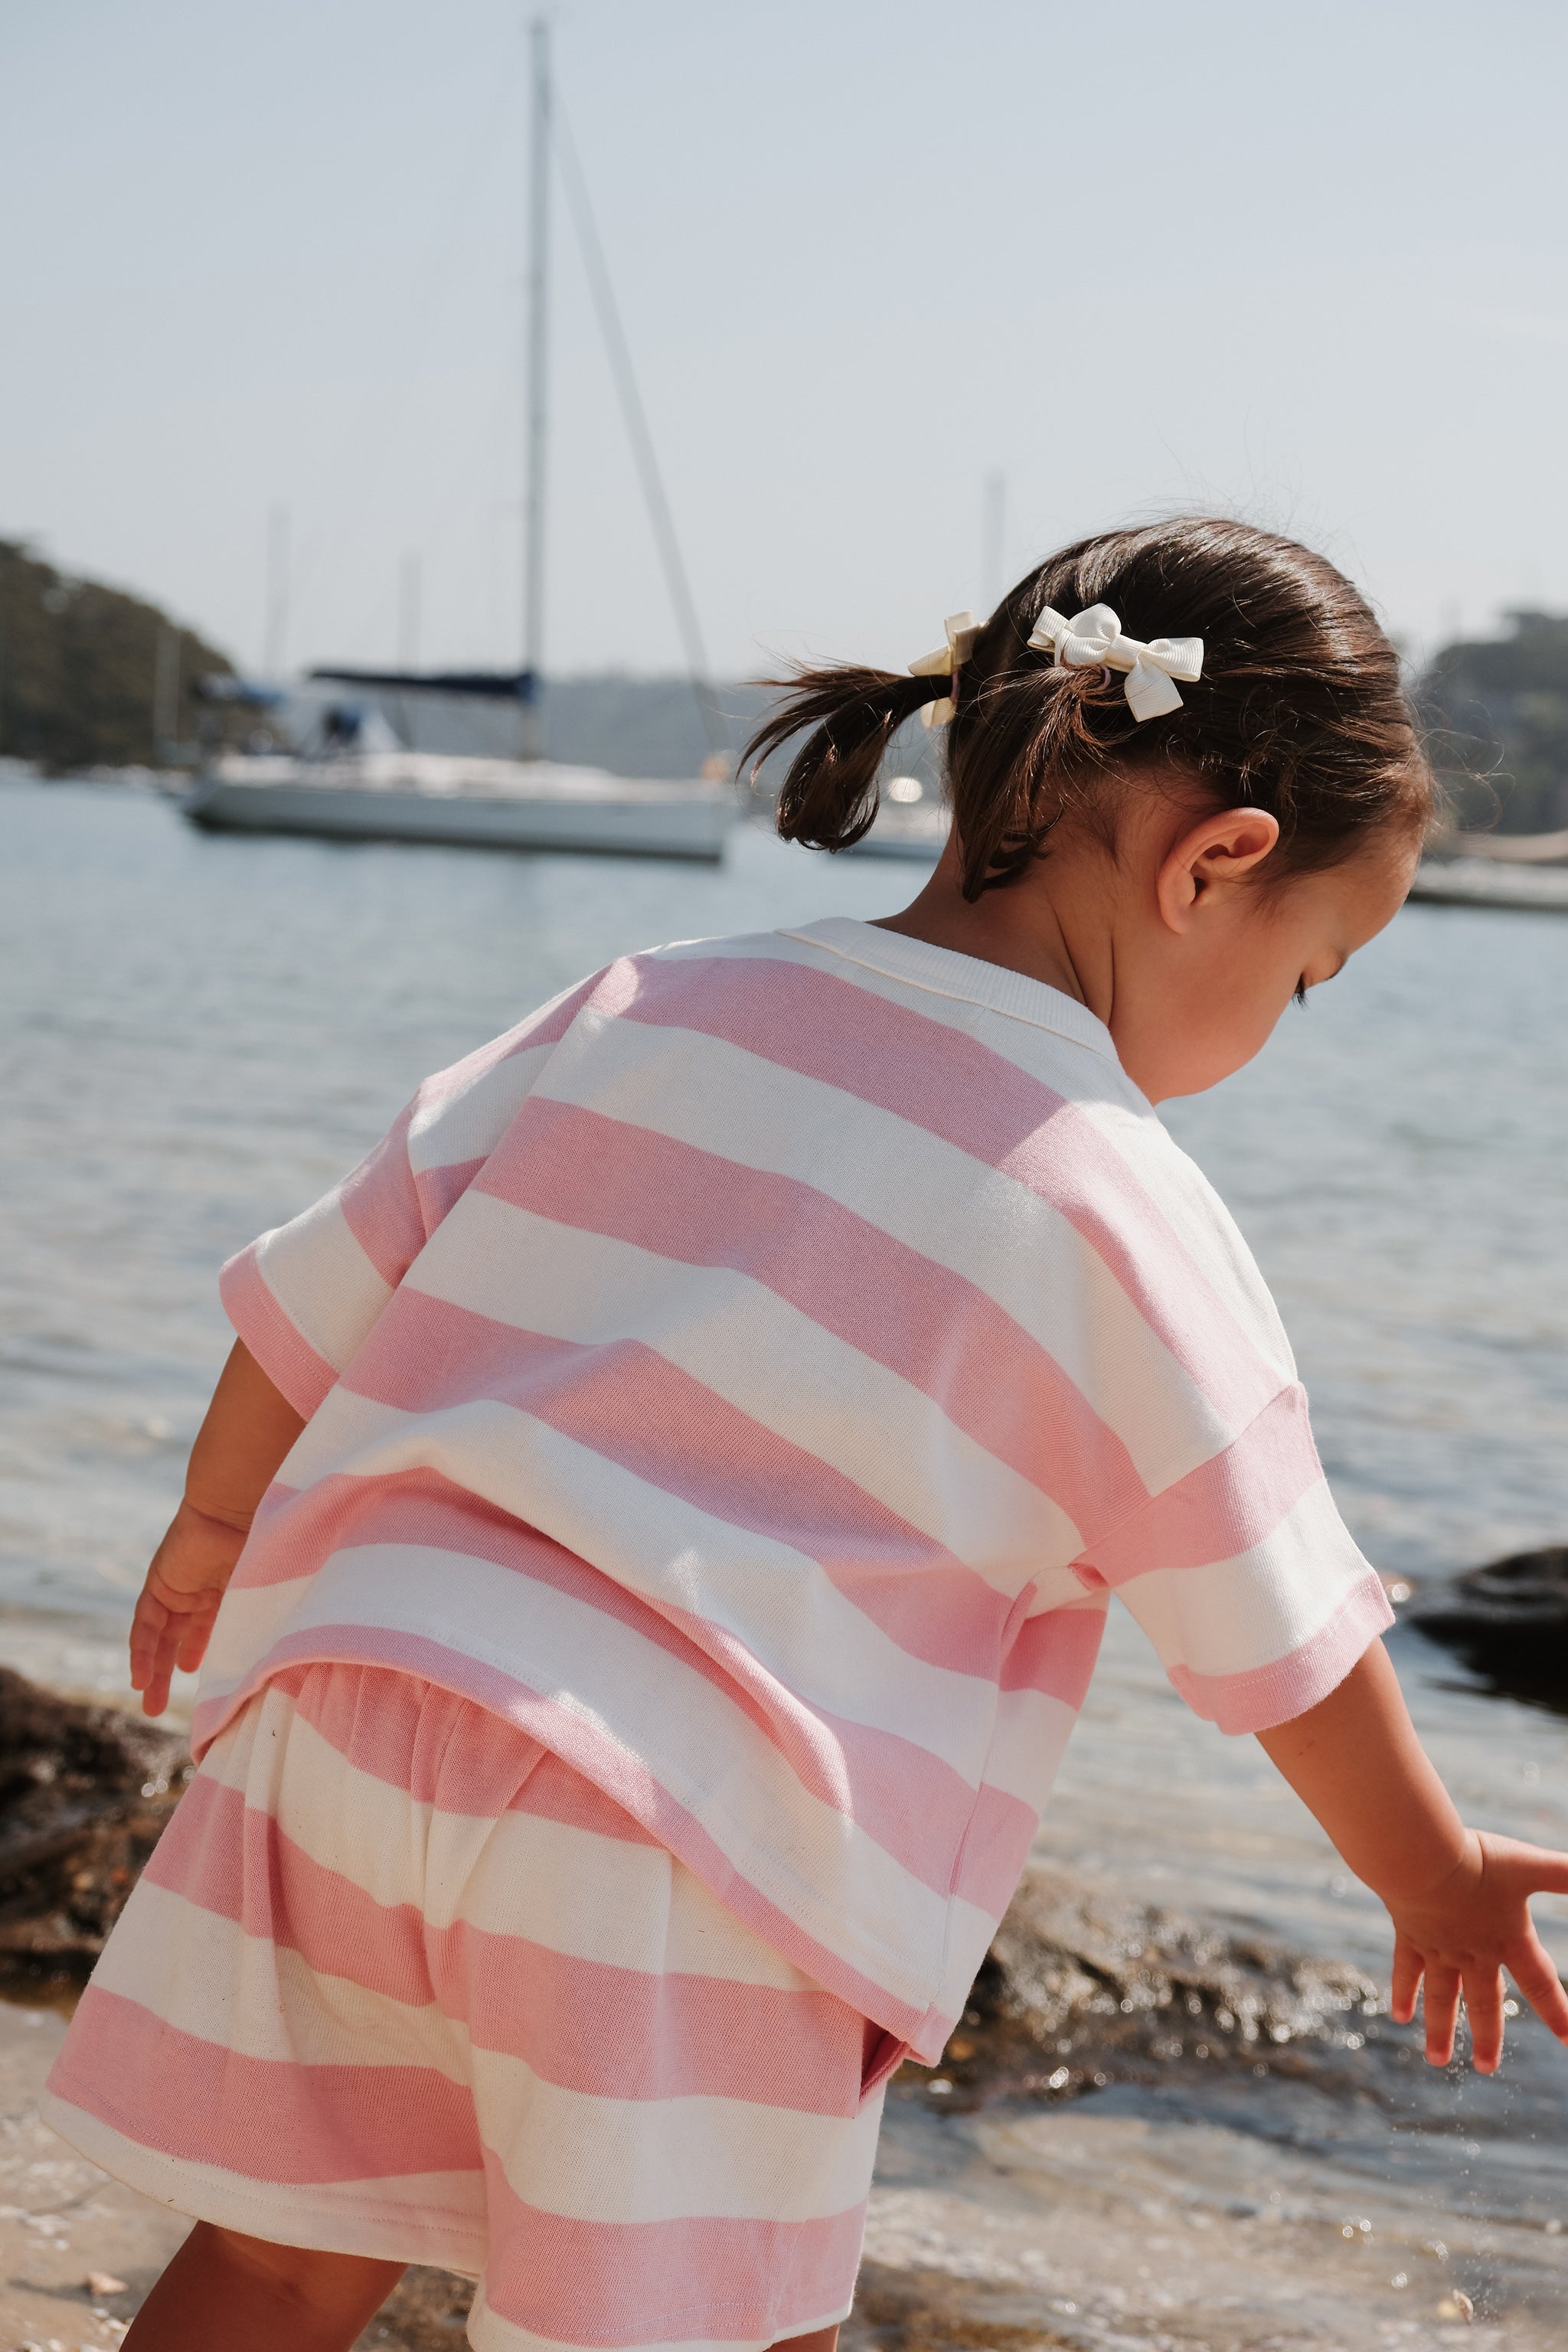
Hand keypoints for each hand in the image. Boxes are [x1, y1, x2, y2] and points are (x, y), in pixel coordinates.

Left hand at [128, 1499, 248, 1717]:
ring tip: (150, 1704)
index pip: (208, 1627)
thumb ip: (265, 1618)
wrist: (241, 1506)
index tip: (201, 1678)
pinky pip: (146, 1625)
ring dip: (152, 1671)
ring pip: (159, 1637)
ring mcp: (178, 1586)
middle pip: (179, 1638)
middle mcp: (200, 1589)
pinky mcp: (160, 1584)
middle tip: (160, 1707)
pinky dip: (143, 1652)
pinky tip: (140, 1679)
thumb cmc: (267, 1542)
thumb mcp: (268, 1590)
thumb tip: (284, 1655)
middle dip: (169, 1673)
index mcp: (228, 1588)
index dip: (201, 1651)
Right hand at [1388, 1830, 1567, 2071]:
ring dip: (1441, 2030)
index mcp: (1508, 1940)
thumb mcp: (1528, 1864)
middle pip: (1484, 2003)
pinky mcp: (1412, 1936)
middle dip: (1487, 2038)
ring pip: (1443, 1997)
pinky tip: (1400, 2016)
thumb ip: (1564, 1873)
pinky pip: (1407, 1970)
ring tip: (1438, 2060)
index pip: (1541, 1985)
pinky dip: (1405, 1994)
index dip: (1558, 2013)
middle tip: (1486, 2069)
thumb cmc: (1477, 1861)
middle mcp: (1474, 1953)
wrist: (1421, 1860)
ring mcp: (1440, 1949)